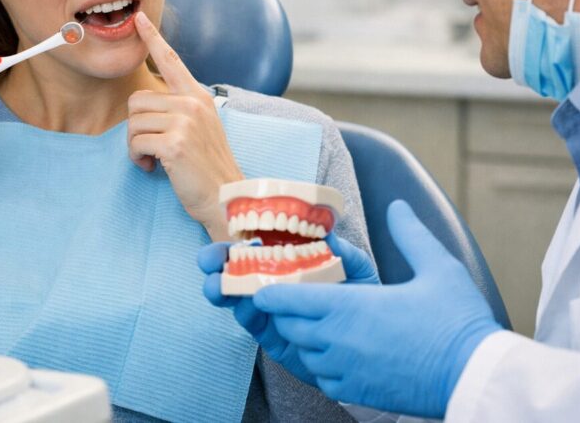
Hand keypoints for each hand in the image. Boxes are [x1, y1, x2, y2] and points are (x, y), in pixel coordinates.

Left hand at [129, 11, 243, 238]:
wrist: (226, 196)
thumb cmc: (208, 167)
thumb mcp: (202, 128)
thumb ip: (182, 109)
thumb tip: (148, 104)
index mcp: (199, 96)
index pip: (172, 60)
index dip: (153, 38)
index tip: (139, 20)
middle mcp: (193, 103)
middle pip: (137, 100)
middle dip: (136, 127)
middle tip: (150, 147)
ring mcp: (185, 122)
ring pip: (133, 122)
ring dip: (135, 145)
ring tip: (154, 159)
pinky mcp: (175, 144)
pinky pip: (136, 142)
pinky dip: (137, 158)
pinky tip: (152, 167)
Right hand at [198, 232, 378, 386]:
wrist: (371, 342)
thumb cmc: (360, 299)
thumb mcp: (357, 269)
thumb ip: (343, 253)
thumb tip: (328, 236)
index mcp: (288, 261)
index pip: (256, 246)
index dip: (237, 240)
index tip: (227, 236)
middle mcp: (274, 283)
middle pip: (237, 270)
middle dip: (217, 264)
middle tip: (208, 261)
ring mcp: (271, 310)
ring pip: (238, 298)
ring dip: (223, 290)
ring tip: (218, 286)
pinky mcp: (273, 337)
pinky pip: (254, 324)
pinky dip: (247, 313)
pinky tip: (247, 305)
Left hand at [252, 201, 500, 417]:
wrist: (475, 377)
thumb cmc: (457, 322)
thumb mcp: (437, 266)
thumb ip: (410, 233)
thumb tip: (397, 206)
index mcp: (348, 307)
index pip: (285, 299)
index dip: (269, 290)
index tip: (265, 281)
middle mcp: (337, 341)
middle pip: (287, 326)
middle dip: (286, 310)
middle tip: (297, 294)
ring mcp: (344, 371)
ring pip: (303, 352)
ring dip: (304, 336)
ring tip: (320, 320)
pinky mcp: (356, 393)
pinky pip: (322, 378)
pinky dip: (322, 363)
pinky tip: (339, 351)